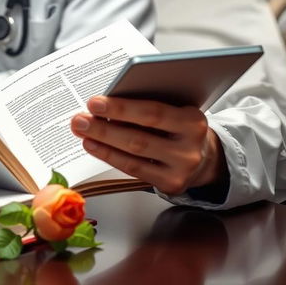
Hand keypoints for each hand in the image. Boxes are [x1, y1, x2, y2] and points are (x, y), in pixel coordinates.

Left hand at [70, 96, 227, 194]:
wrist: (206, 155)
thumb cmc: (180, 124)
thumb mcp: (175, 108)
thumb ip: (149, 102)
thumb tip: (108, 100)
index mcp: (193, 120)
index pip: (152, 113)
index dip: (121, 108)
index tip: (94, 102)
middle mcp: (189, 148)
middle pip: (139, 137)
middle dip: (104, 127)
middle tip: (80, 118)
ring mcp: (181, 170)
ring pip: (134, 155)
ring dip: (102, 141)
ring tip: (81, 130)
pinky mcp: (170, 184)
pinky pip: (134, 170)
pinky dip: (110, 156)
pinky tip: (93, 145)